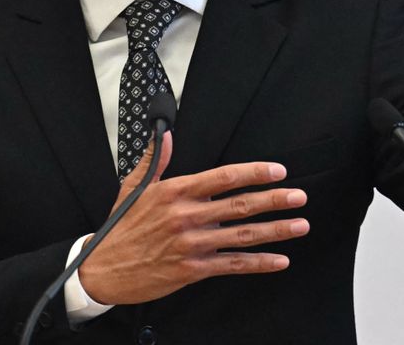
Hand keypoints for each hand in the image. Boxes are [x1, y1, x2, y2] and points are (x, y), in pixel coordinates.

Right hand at [78, 132, 308, 305]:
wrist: (104, 269)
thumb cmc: (120, 228)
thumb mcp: (134, 188)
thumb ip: (155, 161)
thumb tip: (167, 135)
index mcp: (175, 192)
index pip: (223, 177)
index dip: (254, 173)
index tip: (277, 171)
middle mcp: (186, 216)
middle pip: (240, 205)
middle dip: (274, 200)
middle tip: (298, 196)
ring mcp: (192, 244)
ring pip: (242, 235)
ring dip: (275, 230)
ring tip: (299, 225)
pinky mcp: (192, 269)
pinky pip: (232, 265)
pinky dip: (258, 263)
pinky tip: (278, 260)